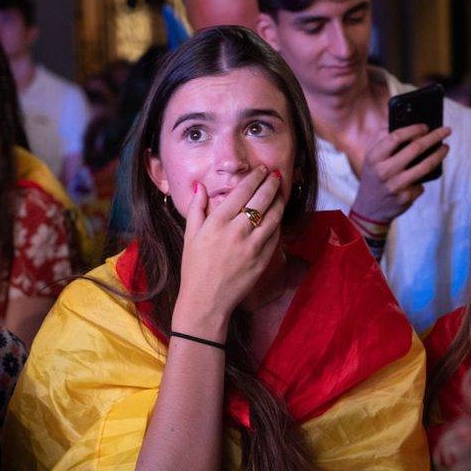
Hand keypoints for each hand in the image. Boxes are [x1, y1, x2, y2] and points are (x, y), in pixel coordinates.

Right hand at [173, 166, 284, 334]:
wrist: (206, 301)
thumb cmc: (194, 268)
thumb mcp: (190, 236)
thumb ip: (197, 208)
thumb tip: (200, 187)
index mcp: (217, 222)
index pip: (242, 192)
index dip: (254, 178)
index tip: (261, 169)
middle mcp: (237, 231)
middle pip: (261, 200)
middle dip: (271, 183)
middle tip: (276, 174)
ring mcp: (252, 246)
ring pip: (273, 216)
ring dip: (279, 200)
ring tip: (281, 191)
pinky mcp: (262, 260)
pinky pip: (275, 236)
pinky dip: (278, 223)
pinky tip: (278, 216)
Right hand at [348, 124, 450, 223]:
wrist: (369, 209)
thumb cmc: (373, 178)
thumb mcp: (370, 159)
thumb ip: (381, 140)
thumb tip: (401, 124)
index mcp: (374, 158)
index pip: (395, 137)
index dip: (413, 129)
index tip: (425, 126)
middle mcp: (384, 171)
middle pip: (415, 148)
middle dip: (434, 137)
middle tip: (446, 131)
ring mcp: (395, 185)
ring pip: (425, 166)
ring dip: (439, 154)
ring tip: (445, 148)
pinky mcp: (405, 197)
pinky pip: (421, 183)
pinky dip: (423, 179)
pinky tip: (421, 177)